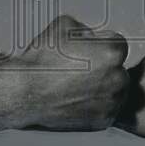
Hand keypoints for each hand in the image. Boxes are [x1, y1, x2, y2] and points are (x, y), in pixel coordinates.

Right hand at [5, 15, 129, 131]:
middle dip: (105, 66)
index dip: (103, 44)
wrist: (25, 92)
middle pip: (119, 67)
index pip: (118, 44)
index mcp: (111, 52)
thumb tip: (92, 35)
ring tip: (79, 84)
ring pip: (116, 90)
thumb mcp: (64, 24)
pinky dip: (98, 105)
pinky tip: (79, 98)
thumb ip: (86, 28)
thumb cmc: (42, 59)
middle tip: (83, 68)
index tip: (92, 49)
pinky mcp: (103, 120)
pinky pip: (108, 109)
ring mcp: (111, 102)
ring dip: (104, 86)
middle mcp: (117, 78)